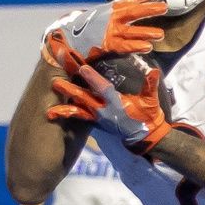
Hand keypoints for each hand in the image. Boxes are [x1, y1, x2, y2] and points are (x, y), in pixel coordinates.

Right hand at [42, 0, 167, 72]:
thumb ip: (111, 15)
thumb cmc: (81, 31)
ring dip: (147, 32)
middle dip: (149, 9)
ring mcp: (109, 31)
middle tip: (163, 7)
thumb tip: (123, 12)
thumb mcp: (97, 17)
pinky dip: (136, 45)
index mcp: (107, 10)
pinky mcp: (107, 44)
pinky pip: (125, 45)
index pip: (127, 1)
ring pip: (132, 30)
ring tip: (160, 34)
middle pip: (133, 11)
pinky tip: (147, 46)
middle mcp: (109, 18)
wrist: (65, 42)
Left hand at [49, 63, 174, 153]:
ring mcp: (98, 118)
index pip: (103, 89)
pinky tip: (53, 111)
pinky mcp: (95, 123)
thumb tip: (154, 71)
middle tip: (56, 82)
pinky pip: (79, 117)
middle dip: (71, 89)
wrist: (143, 136)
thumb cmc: (147, 116)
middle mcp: (104, 111)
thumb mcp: (151, 101)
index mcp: (117, 104)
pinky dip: (67, 113)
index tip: (82, 68)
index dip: (93, 79)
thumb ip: (150, 86)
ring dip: (64, 105)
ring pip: (78, 109)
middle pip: (85, 99)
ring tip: (50, 104)